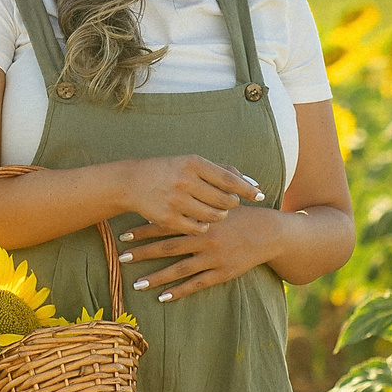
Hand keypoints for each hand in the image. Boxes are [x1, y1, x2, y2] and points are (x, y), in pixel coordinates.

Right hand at [114, 154, 262, 235]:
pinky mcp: (168, 218)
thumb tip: (252, 183)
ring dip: (219, 216)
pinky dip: (203, 226)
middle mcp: (185, 180)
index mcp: (193, 163)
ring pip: (213, 216)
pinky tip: (201, 221)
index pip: (229, 179)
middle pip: (224, 200)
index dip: (247, 189)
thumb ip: (222, 171)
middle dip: (231, 204)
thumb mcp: (192, 163)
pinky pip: (197, 228)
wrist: (131, 182)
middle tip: (229, 204)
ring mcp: (176, 200)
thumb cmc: (168, 171)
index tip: (260, 195)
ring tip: (216, 212)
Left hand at [118, 207, 286, 301]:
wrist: (269, 233)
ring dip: (157, 277)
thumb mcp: (221, 201)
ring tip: (137, 284)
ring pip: (179, 269)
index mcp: (201, 219)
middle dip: (143, 253)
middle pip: (167, 247)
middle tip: (122, 258)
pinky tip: (163, 297)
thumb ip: (199, 198)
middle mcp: (204, 238)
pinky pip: (197, 284)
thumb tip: (174, 194)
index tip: (124, 235)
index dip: (144, 231)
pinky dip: (180, 291)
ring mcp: (213, 257)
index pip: (166, 224)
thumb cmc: (242, 215)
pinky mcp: (222, 272)